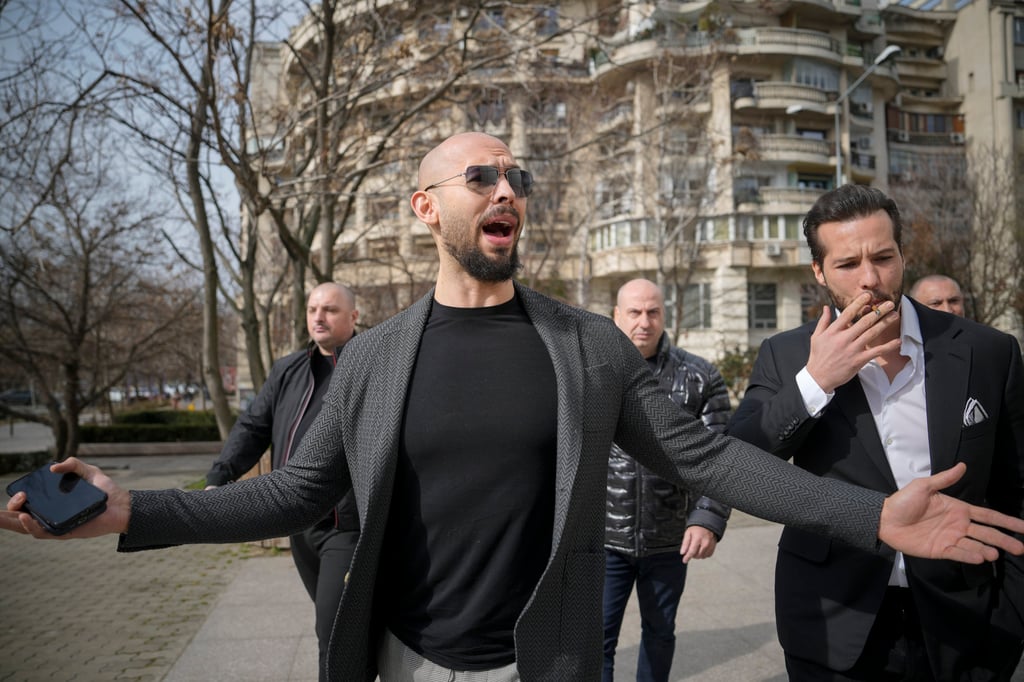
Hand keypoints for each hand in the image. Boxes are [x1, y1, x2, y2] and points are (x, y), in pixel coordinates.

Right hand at [2, 458, 130, 537]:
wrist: (123, 504)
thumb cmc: (105, 490)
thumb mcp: (87, 471)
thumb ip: (72, 465)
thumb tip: (53, 468)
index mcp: (53, 503)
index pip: (27, 505)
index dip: (18, 501)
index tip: (21, 492)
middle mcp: (52, 515)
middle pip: (21, 518)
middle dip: (5, 516)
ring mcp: (57, 525)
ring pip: (27, 528)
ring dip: (12, 522)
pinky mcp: (65, 532)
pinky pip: (44, 533)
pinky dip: (32, 526)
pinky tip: (25, 517)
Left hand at [680, 525, 717, 562]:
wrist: (707, 525)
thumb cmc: (696, 529)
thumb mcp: (688, 533)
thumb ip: (685, 543)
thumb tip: (682, 553)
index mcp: (698, 538)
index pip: (692, 551)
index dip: (687, 557)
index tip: (684, 561)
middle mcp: (705, 543)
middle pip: (697, 555)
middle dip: (692, 555)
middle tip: (691, 549)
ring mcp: (710, 545)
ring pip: (702, 556)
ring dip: (698, 555)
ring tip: (696, 547)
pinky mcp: (713, 547)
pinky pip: (707, 555)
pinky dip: (703, 554)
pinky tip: (701, 549)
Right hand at [805, 292, 900, 393]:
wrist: (818, 377)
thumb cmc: (817, 356)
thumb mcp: (816, 337)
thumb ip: (823, 321)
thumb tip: (827, 307)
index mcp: (833, 331)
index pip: (848, 313)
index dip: (859, 303)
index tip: (868, 295)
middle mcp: (843, 338)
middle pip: (864, 321)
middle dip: (878, 311)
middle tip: (890, 303)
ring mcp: (852, 349)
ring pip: (872, 333)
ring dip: (885, 323)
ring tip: (895, 315)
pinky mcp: (858, 360)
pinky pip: (876, 351)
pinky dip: (888, 346)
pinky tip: (898, 341)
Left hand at [879, 462, 1023, 562]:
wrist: (885, 519)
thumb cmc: (903, 501)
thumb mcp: (924, 486)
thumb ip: (944, 479)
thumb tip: (963, 465)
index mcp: (958, 509)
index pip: (988, 516)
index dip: (1006, 521)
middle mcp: (959, 525)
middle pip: (987, 533)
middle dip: (1005, 540)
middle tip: (1020, 548)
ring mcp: (951, 539)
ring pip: (975, 545)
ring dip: (987, 549)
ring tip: (996, 553)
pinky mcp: (940, 550)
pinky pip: (958, 553)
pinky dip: (969, 555)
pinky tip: (980, 557)